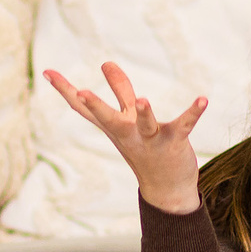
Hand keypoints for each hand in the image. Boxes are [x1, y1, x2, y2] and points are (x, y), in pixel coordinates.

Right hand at [42, 63, 205, 214]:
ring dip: (144, 113)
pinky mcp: (174, 142)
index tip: (47, 72)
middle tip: (81, 92)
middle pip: (108, 119)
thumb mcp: (129, 118)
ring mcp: (150, 140)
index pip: (84, 109)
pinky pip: (184, 125)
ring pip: (144, 125)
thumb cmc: (146, 147)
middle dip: (95, 106)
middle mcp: (128, 133)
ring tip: (144, 100)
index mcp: (114, 126)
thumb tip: (106, 63)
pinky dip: (193, 113)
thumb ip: (121, 90)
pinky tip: (203, 100)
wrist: (167, 189)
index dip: (65, 91)